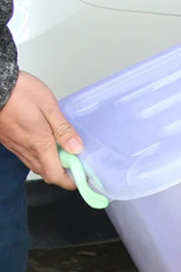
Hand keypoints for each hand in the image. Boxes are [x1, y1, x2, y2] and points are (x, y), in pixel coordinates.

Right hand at [0, 72, 81, 188]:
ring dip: (49, 164)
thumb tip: (77, 148)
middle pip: (47, 174)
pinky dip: (37, 155)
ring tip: (60, 150)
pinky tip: (43, 141)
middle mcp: (25, 149)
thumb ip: (64, 130)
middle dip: (62, 173)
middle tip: (73, 160)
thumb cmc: (18, 90)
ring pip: (35, 166)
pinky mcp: (7, 140)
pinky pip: (24, 155)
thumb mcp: (49, 107)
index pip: (56, 177)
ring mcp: (14, 146)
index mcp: (39, 144)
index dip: (71, 180)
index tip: (82, 174)